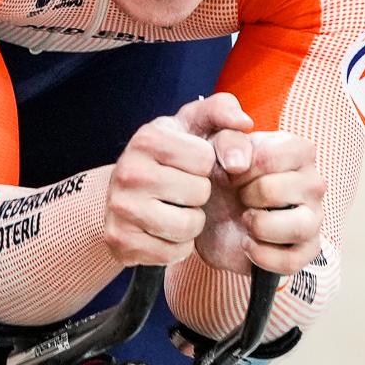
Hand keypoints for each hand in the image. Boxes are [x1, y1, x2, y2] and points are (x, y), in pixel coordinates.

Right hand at [102, 95, 255, 266]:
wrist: (126, 193)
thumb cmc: (173, 155)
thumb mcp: (195, 125)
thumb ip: (223, 111)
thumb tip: (245, 124)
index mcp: (147, 138)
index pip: (205, 159)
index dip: (206, 164)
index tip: (189, 164)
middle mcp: (127, 171)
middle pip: (199, 193)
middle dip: (200, 194)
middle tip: (182, 190)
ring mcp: (120, 208)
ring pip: (187, 226)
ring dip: (192, 222)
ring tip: (176, 209)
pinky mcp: (120, 242)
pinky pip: (172, 253)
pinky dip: (176, 246)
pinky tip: (163, 230)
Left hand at [195, 128, 323, 277]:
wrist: (210, 213)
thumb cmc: (220, 173)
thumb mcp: (213, 142)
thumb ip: (226, 134)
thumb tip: (238, 162)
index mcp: (299, 151)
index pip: (272, 157)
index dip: (242, 168)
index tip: (231, 172)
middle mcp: (313, 184)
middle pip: (278, 191)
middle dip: (246, 196)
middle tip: (237, 197)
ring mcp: (313, 219)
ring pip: (298, 227)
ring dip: (259, 226)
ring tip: (244, 220)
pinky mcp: (305, 252)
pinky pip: (292, 262)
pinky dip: (261, 256)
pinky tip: (246, 244)